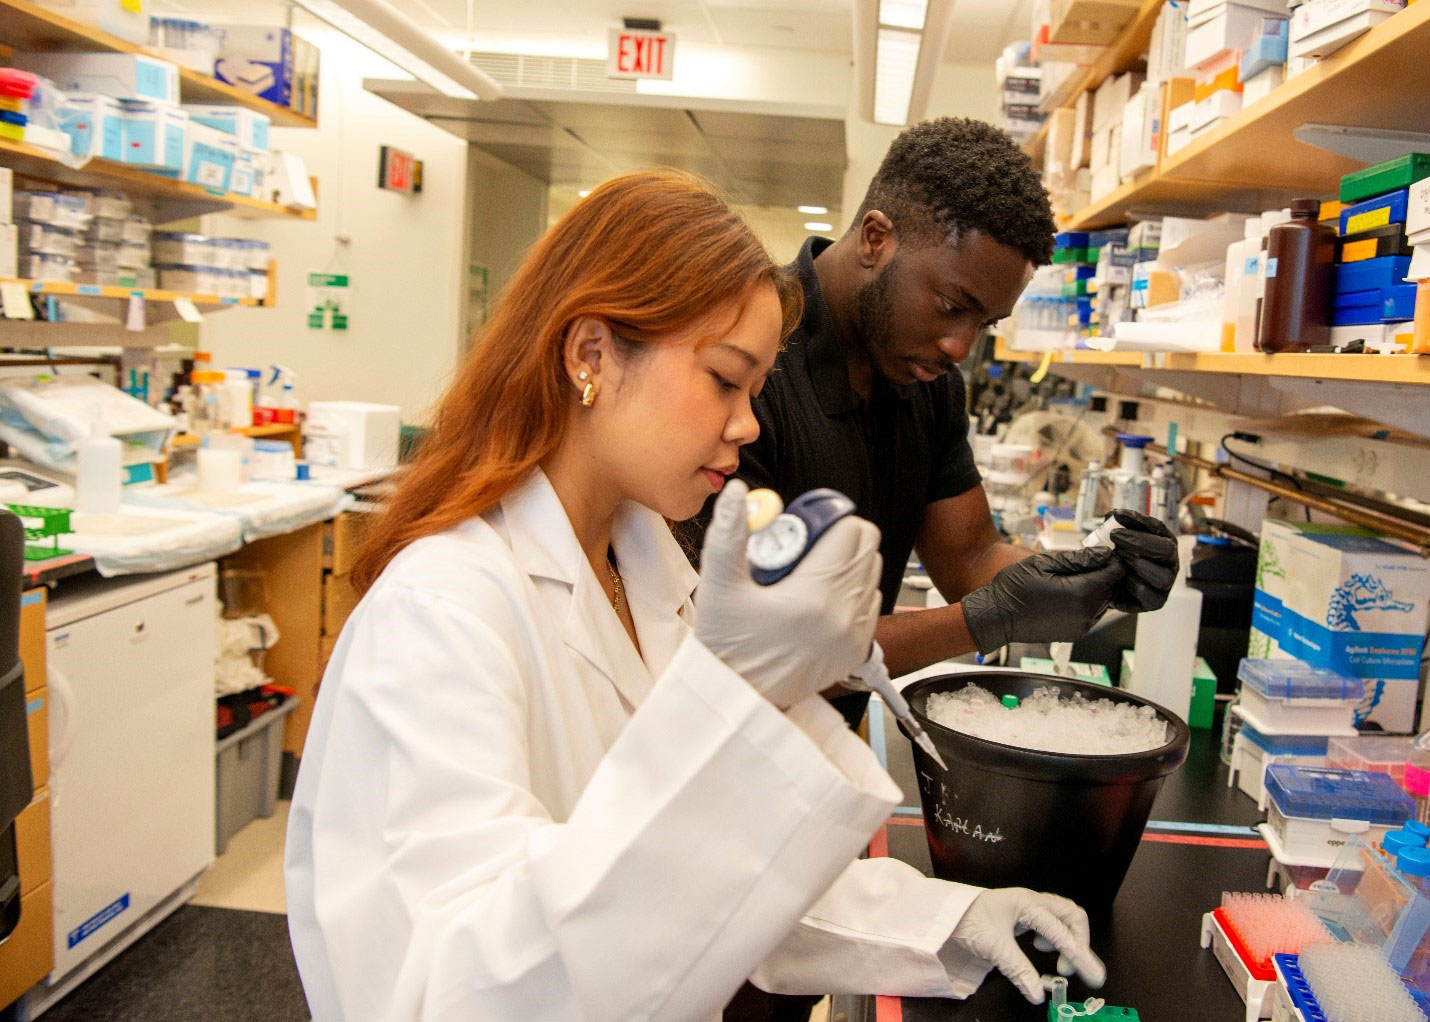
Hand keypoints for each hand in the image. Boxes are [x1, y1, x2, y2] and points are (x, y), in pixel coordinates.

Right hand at [694, 480, 882, 708]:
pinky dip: (853, 592)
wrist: (736, 695)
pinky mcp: (857, 651)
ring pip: (873, 572)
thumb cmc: (725, 644)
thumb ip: (729, 534)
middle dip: (839, 537)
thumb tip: (739, 492)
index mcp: (815, 596)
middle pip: (867, 546)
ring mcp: (854, 636)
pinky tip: (819, 598)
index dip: (826, 520)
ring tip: (808, 573)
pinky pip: (871, 603)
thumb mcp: (718, 585)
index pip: (850, 531)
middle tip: (802, 548)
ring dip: (848, 563)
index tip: (801, 528)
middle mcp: (844, 616)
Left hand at [947, 888, 1104, 1003]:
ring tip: (1060, 961)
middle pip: (1072, 915)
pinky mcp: (1022, 912)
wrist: (943, 910)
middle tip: (1073, 969)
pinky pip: (1050, 920)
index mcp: (1027, 904)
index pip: (1062, 932)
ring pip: (1063, 916)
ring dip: (1069, 938)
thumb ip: (1018, 970)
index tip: (1094, 976)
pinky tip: (1041, 946)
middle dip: (1079, 942)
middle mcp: (1031, 901)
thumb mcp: (993, 947)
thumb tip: (1039, 994)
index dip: (1080, 956)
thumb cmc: (966, 920)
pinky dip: (1055, 934)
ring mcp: (1027, 905)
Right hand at [960, 547, 1123, 654]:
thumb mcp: (1044, 563)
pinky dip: (1088, 601)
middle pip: (1112, 588)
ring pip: (1105, 602)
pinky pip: (1093, 614)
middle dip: (1105, 572)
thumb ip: (1078, 559)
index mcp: (1080, 594)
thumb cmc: (1014, 588)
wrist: (996, 617)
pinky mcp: (1075, 633)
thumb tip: (1104, 554)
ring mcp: (1082, 627)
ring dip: (1097, 587)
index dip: (1112, 559)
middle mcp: (1086, 614)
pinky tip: (1069, 591)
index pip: (1114, 573)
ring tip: (1074, 575)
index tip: (1102, 551)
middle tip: (1087, 560)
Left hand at [1107, 509, 1178, 612]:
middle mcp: (1170, 561)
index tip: (1117, 515)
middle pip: (1165, 549)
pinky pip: (1149, 594)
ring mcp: (1165, 582)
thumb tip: (1115, 515)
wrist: (1106, 585)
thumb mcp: (1114, 539)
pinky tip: (1119, 577)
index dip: (1137, 521)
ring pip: (1162, 575)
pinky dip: (1133, 585)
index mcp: (1163, 541)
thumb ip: (1116, 526)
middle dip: (1139, 541)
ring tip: (1118, 556)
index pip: (1156, 527)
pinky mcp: (1156, 601)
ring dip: (1138, 564)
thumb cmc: (1115, 557)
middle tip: (1115, 536)